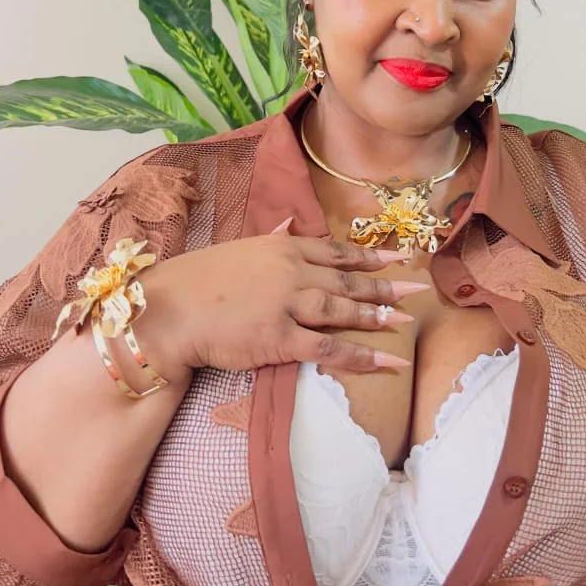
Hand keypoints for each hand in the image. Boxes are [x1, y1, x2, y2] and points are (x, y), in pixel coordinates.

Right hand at [136, 222, 428, 377]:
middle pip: (348, 278)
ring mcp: (287, 304)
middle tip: (418, 288)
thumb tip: (288, 224)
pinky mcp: (280, 338)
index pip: (336, 250)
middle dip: (386, 284)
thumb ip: (269, 238)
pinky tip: (385, 361)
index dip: (370, 255)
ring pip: (342, 309)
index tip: (399, 255)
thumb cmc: (196, 280)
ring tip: (406, 321)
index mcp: (282, 248)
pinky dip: (360, 355)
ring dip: (376, 315)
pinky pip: (329, 349)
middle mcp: (291, 271)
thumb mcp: (238, 249)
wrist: (168, 309)